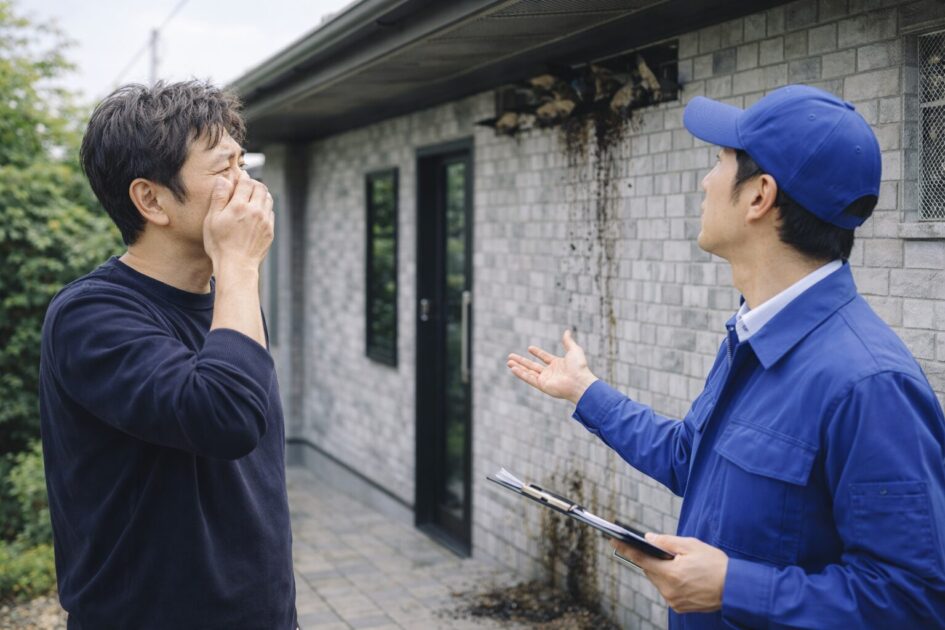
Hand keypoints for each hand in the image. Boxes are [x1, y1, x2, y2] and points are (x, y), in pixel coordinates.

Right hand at [203, 170, 273, 272]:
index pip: (246, 182)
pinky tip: (257, 212)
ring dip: (261, 194)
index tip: (240, 177)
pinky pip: (271, 212)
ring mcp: (265, 221)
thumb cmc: (220, 244)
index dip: (243, 177)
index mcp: (239, 206)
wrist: (236, 266)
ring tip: (252, 197)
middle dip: (254, 184)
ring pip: (268, 199)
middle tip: (246, 186)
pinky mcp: (270, 231)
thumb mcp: (212, 220)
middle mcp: (255, 211)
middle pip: (261, 188)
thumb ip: (219, 198)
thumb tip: (224, 180)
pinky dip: (265, 208)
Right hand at [507, 329, 597, 403]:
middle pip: (532, 366)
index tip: (529, 347)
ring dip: (518, 367)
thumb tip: (567, 331)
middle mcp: (550, 372)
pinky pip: (529, 379)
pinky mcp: (542, 386)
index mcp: (558, 364)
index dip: (537, 353)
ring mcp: (546, 380)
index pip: (544, 358)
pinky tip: (513, 368)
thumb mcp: (574, 350)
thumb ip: (568, 341)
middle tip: (510, 356)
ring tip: (508, 362)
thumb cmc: (579, 367)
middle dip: (521, 361)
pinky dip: (521, 374)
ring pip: (528, 372)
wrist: (580, 382)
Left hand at [611, 534, 727, 613]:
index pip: (641, 559)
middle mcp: (669, 590)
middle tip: (655, 549)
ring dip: (661, 571)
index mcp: (670, 573)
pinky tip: (682, 575)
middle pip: (650, 570)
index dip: (625, 548)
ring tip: (675, 562)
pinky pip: (667, 590)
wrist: (735, 589)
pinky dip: (670, 581)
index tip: (613, 539)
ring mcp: (674, 601)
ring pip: (658, 581)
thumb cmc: (715, 564)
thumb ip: (667, 542)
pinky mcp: (679, 607)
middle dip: (651, 559)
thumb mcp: (691, 546)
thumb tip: (648, 538)